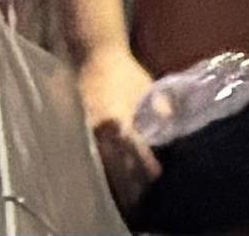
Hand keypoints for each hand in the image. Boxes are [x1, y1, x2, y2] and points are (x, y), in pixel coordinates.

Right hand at [78, 49, 161, 206]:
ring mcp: (85, 133)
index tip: (157, 176)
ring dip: (115, 178)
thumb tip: (170, 135)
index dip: (146, 165)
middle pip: (114, 165)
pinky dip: (102, 167)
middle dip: (130, 180)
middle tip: (145, 192)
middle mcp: (98, 130)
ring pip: (101, 164)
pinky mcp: (78, 133)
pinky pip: (90, 157)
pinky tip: (112, 175)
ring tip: (130, 191)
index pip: (133, 149)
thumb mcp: (149, 89)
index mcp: (117, 118)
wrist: (95, 57)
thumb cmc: (126, 73)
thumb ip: (160, 112)